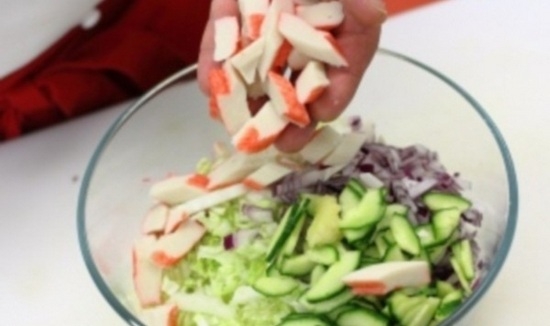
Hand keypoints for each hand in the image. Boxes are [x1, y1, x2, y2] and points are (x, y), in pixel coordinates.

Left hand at [198, 0, 385, 151]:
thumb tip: (373, 15)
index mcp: (338, 29)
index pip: (343, 70)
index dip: (334, 96)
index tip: (320, 116)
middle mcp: (302, 37)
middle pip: (298, 85)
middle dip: (289, 117)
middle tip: (279, 144)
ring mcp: (265, 34)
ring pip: (257, 75)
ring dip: (247, 101)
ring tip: (239, 125)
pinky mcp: (233, 24)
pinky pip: (223, 49)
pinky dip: (216, 68)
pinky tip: (212, 87)